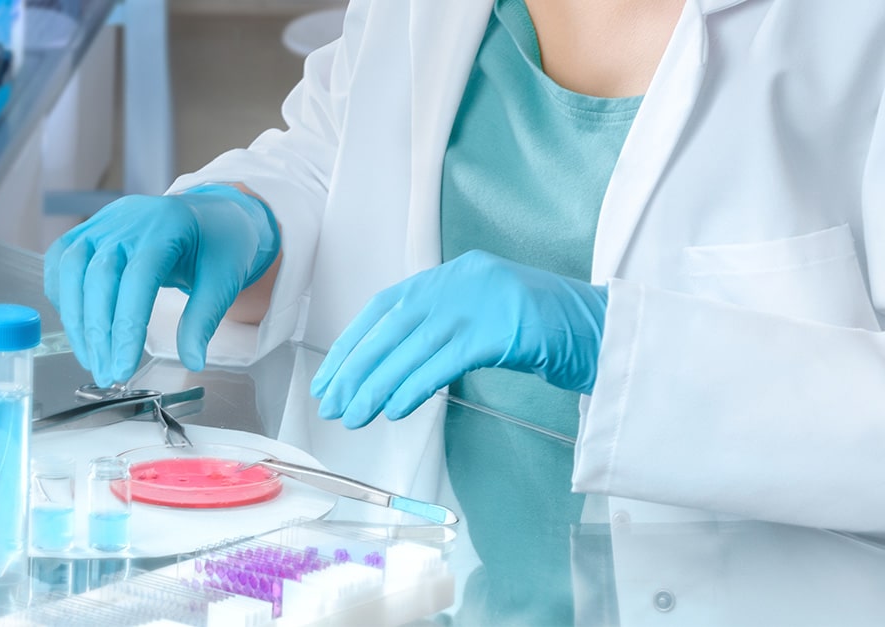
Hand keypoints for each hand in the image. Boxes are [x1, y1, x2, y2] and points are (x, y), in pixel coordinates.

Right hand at [44, 185, 278, 386]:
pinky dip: (63, 295)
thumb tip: (192, 361)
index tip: (123, 368)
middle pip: (99, 277)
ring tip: (91, 359)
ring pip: (71, 268)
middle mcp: (128, 220)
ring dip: (75, 319)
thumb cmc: (218, 246)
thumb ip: (203, 319)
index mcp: (166, 228)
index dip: (126, 327)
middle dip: (98, 332)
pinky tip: (77, 326)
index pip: (137, 280)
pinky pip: (62, 261)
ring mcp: (104, 222)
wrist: (207, 215)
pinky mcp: (89, 230)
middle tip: (107, 375)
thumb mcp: (223, 280)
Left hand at [310, 250, 607, 428]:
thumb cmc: (541, 330)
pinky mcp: (502, 328)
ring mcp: (482, 301)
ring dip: (377, 383)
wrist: (602, 329)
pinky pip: (446, 360)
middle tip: (331, 402)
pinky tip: (395, 408)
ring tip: (355, 414)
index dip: (352, 343)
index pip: (385, 308)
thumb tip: (389, 365)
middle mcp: (460, 280)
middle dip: (355, 367)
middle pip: (392, 326)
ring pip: (412, 346)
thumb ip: (439, 328)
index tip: (329, 377)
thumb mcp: (481, 317)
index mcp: (451, 275)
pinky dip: (414, 384)